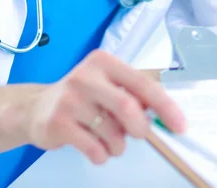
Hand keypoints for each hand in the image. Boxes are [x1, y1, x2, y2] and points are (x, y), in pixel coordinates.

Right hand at [24, 49, 185, 163]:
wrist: (36, 107)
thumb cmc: (82, 95)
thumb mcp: (108, 84)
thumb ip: (134, 93)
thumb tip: (164, 113)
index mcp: (105, 62)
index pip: (142, 83)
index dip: (165, 106)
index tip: (180, 125)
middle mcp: (86, 76)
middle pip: (128, 107)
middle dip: (140, 128)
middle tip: (140, 134)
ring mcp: (70, 99)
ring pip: (112, 133)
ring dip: (119, 145)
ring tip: (110, 140)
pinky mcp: (58, 122)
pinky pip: (94, 149)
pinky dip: (103, 155)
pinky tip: (96, 147)